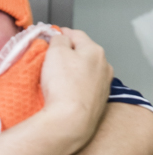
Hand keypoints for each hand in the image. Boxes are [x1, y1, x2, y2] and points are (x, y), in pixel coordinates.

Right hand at [40, 29, 112, 148]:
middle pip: (82, 53)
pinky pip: (84, 88)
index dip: (60, 34)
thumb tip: (60, 38)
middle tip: (49, 60)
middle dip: (67, 54)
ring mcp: (103, 85)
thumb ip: (58, 39)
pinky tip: (64, 93)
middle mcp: (103, 67)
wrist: (70, 120)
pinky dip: (75, 87)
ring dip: (72, 72)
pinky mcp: (98, 102)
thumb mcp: (56, 52)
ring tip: (56, 80)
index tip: (50, 37)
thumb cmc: (65, 87)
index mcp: (95, 51)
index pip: (76, 34)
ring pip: (84, 71)